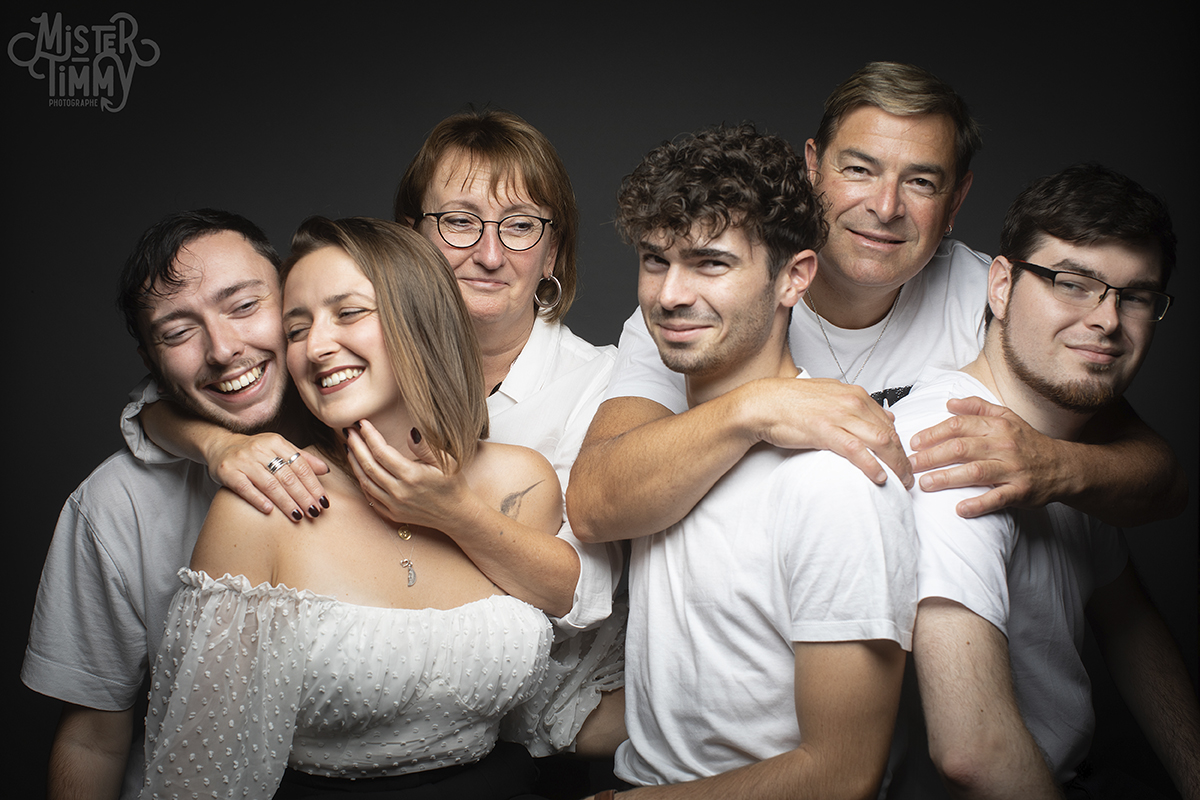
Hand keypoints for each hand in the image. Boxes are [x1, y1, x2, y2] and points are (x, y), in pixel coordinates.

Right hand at [207, 432, 329, 520]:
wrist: (219, 446)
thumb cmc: (254, 451)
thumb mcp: (278, 448)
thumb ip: (301, 458)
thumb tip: (325, 470)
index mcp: (276, 442)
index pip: (300, 465)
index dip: (313, 484)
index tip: (323, 500)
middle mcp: (260, 449)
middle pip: (287, 476)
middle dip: (303, 496)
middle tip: (315, 512)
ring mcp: (243, 460)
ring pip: (269, 484)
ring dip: (286, 502)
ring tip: (298, 515)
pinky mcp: (227, 472)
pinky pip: (245, 488)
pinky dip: (258, 499)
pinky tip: (270, 510)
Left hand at [346, 420, 475, 528]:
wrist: (456, 514)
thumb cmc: (453, 484)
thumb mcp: (447, 461)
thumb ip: (426, 447)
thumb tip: (410, 432)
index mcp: (412, 476)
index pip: (382, 452)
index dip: (369, 436)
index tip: (362, 423)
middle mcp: (399, 492)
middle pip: (369, 465)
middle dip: (356, 446)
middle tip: (349, 431)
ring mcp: (394, 505)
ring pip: (365, 481)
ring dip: (354, 463)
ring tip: (349, 447)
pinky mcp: (392, 514)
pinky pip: (369, 497)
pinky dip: (361, 481)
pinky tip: (359, 469)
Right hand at [748, 377, 912, 488]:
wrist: (765, 403)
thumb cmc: (792, 401)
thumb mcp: (831, 395)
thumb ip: (857, 406)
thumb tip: (884, 416)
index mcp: (855, 394)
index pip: (889, 423)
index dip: (900, 445)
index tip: (904, 461)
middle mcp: (852, 402)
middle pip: (890, 434)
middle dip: (903, 459)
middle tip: (908, 477)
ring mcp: (839, 416)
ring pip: (880, 442)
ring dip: (894, 465)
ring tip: (900, 482)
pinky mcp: (825, 431)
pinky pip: (856, 450)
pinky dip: (871, 465)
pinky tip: (879, 477)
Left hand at [908, 396, 1062, 517]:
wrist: (1064, 466)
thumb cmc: (1027, 442)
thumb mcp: (1007, 417)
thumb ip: (978, 407)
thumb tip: (950, 403)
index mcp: (998, 426)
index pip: (959, 426)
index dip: (933, 433)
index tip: (914, 442)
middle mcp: (1004, 445)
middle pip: (961, 448)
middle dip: (932, 456)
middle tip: (911, 464)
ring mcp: (1013, 469)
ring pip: (975, 472)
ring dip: (947, 478)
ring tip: (925, 483)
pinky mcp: (1021, 491)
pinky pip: (997, 498)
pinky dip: (978, 504)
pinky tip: (960, 509)